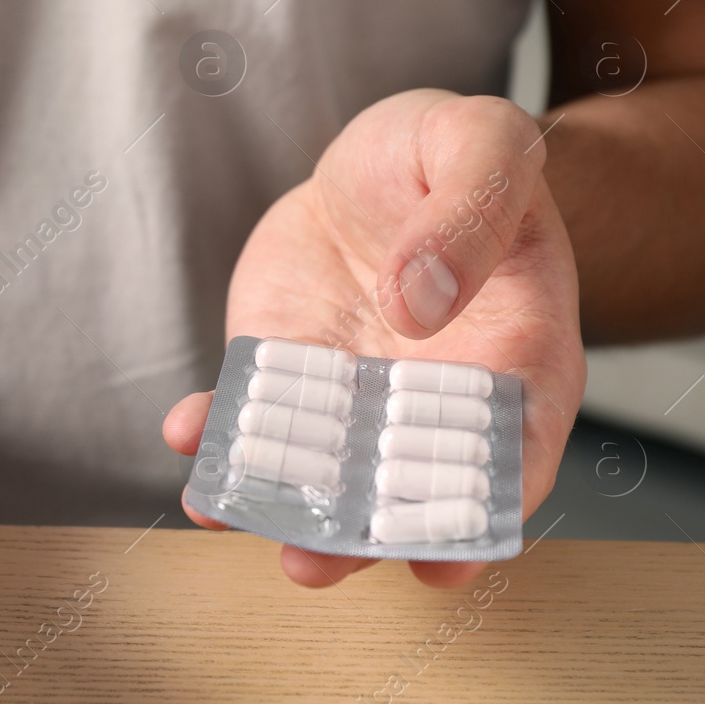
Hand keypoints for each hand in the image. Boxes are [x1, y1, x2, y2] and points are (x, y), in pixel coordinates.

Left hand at [163, 90, 584, 587]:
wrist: (381, 158)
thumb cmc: (457, 155)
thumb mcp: (484, 141)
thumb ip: (472, 210)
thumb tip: (419, 303)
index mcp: (517, 357)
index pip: (508, 455)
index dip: (480, 516)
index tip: (441, 561)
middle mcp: (433, 397)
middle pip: (404, 489)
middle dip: (357, 536)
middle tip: (309, 562)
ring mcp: (354, 391)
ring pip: (321, 466)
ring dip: (275, 499)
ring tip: (228, 512)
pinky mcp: (288, 368)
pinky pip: (252, 414)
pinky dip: (218, 431)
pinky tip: (188, 433)